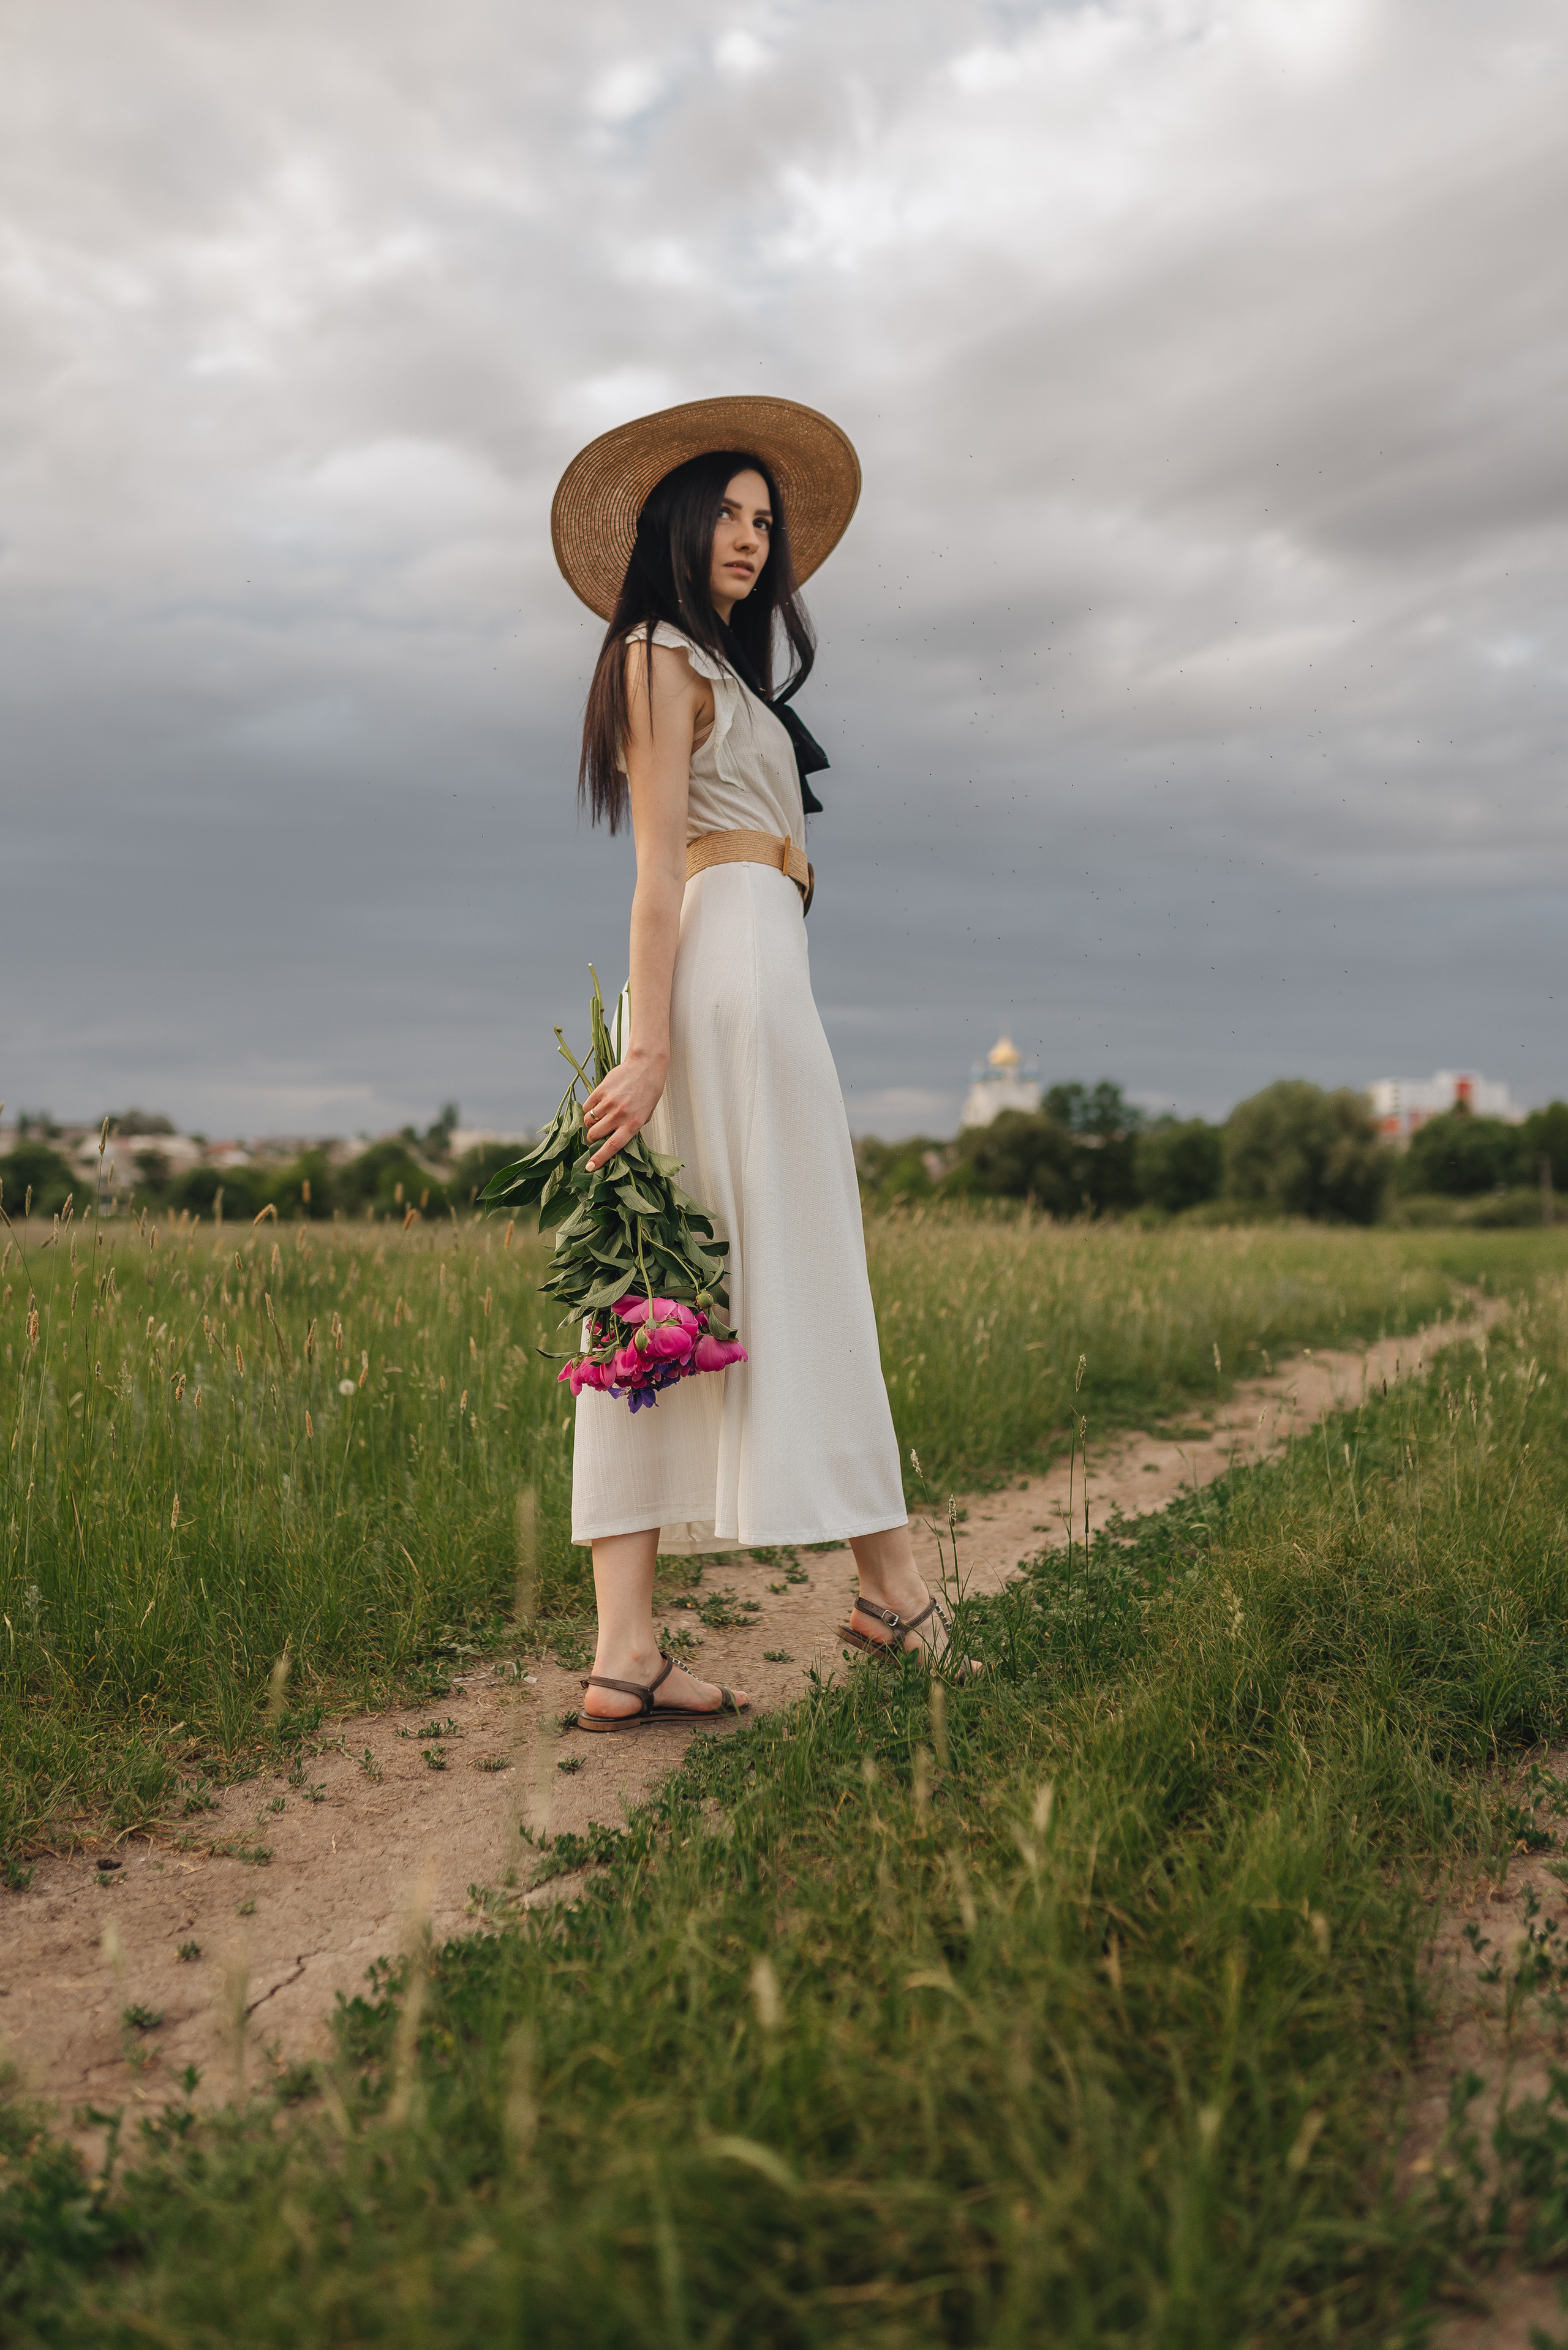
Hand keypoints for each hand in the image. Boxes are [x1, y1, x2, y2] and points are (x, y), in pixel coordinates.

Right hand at [583, 1048, 667, 1168]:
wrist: (646, 1066)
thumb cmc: (648, 1093)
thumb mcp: (645, 1116)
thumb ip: (630, 1129)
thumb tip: (612, 1141)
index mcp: (633, 1124)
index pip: (613, 1146)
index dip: (600, 1158)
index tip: (589, 1167)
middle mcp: (620, 1114)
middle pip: (595, 1134)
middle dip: (591, 1139)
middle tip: (594, 1137)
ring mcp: (609, 1102)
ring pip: (588, 1121)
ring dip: (590, 1123)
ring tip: (599, 1117)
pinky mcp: (601, 1090)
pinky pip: (587, 1107)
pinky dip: (589, 1109)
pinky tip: (598, 1105)